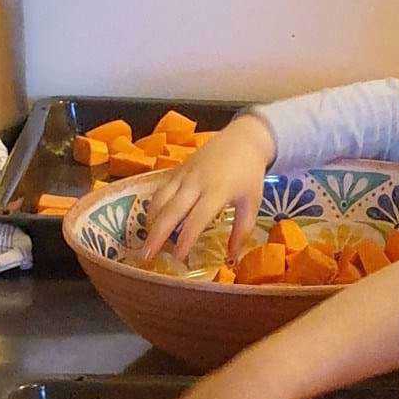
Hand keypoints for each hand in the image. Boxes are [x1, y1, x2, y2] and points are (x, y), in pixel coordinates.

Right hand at [140, 113, 276, 262]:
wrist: (243, 139)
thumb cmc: (249, 175)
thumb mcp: (252, 203)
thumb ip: (241, 231)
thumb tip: (233, 258)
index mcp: (217, 192)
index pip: (196, 220)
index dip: (185, 240)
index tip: (178, 258)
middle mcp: (195, 183)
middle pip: (171, 211)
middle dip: (157, 234)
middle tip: (146, 255)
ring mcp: (183, 175)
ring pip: (160, 199)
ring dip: (151, 221)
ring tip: (148, 242)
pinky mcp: (177, 169)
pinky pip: (160, 189)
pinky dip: (153, 206)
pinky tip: (152, 221)